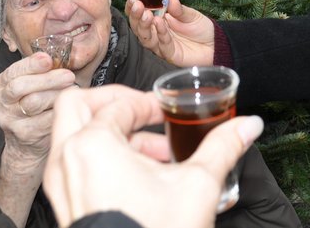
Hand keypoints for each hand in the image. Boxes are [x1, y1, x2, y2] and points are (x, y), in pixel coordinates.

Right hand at [0, 51, 77, 169]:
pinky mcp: (25, 134)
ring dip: (56, 93)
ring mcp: (10, 120)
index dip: (31, 64)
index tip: (48, 59)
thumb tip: (62, 55)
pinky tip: (67, 105)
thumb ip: (39, 71)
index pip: (12, 72)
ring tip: (71, 89)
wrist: (27, 144)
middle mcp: (1, 103)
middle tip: (68, 75)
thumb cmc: (32, 108)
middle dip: (47, 78)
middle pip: (20, 86)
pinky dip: (60, 109)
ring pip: (34, 102)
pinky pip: (46, 119)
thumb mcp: (29, 86)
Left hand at [44, 84, 263, 227]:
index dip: (150, 103)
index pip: (120, 104)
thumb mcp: (198, 184)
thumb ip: (223, 145)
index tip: (170, 113)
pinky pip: (76, 164)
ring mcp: (61, 185)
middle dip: (113, 103)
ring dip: (111, 133)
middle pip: (76, 105)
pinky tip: (139, 179)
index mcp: (92, 145)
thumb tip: (247, 125)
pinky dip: (102, 159)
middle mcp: (67, 160)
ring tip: (152, 155)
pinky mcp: (66, 205)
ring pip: (73, 135)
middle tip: (143, 113)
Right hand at [126, 0, 215, 66]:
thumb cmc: (201, 28)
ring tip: (147, 15)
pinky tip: (160, 23)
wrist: (215, 44)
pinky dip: (160, 34)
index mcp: (158, 19)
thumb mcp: (190, 14)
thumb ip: (179, 9)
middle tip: (138, 6)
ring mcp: (161, 45)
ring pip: (146, 38)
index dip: (133, 6)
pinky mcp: (170, 54)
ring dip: (144, 26)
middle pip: (138, 26)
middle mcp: (156, 32)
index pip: (140, 13)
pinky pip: (162, 45)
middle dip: (136, 16)